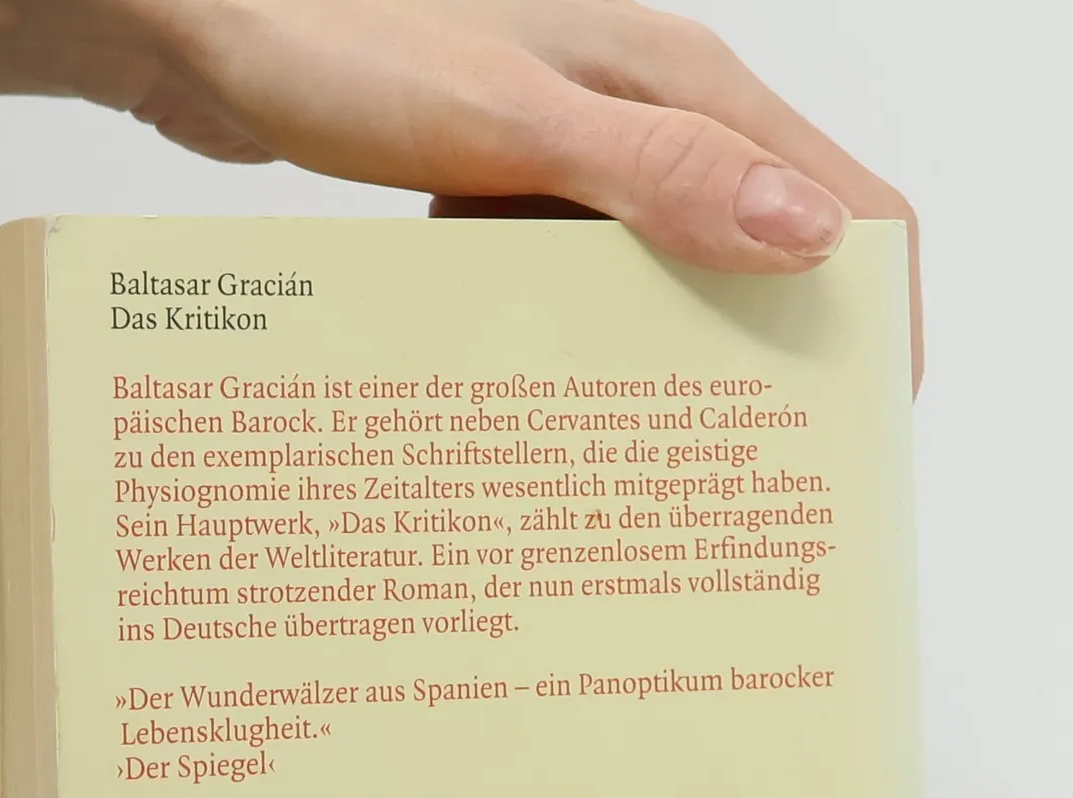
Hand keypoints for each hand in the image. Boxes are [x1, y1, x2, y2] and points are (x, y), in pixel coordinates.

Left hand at [0, 0, 922, 385]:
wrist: (204, 25)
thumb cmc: (341, 44)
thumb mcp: (513, 123)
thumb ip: (660, 176)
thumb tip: (808, 241)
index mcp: (683, 83)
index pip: (842, 202)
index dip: (868, 314)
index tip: (854, 430)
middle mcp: (648, 110)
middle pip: (759, 249)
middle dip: (765, 356)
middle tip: (738, 477)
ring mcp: (576, 148)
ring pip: (662, 271)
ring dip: (659, 355)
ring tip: (641, 462)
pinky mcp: (510, 184)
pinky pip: (573, 274)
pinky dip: (571, 333)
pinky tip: (540, 394)